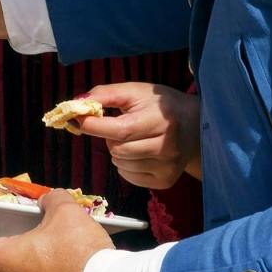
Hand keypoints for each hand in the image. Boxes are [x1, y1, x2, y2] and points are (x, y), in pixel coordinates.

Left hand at [72, 83, 200, 188]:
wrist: (196, 125)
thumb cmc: (159, 105)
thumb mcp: (135, 91)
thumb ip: (104, 94)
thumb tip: (75, 104)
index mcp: (160, 120)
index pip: (120, 129)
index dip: (93, 125)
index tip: (76, 119)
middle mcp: (166, 146)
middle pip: (117, 149)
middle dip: (109, 137)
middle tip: (121, 126)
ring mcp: (167, 166)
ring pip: (120, 163)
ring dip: (117, 151)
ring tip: (133, 139)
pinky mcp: (166, 180)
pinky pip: (129, 176)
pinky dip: (125, 165)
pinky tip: (138, 152)